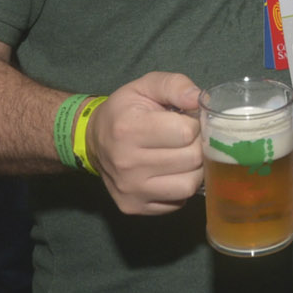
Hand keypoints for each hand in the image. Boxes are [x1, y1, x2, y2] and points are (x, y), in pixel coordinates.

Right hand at [86, 72, 205, 214]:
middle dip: (198, 146)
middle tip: (188, 140)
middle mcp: (126, 163)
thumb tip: (199, 99)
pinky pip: (177, 203)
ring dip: (195, 170)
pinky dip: (180, 187)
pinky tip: (171, 173)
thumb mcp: (145, 86)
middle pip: (191, 159)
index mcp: (128, 128)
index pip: (186, 132)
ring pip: (188, 186)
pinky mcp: (134, 207)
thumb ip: (174, 85)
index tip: (186, 121)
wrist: (93, 140)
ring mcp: (130, 189)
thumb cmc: (124, 111)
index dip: (194, 124)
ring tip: (184, 157)